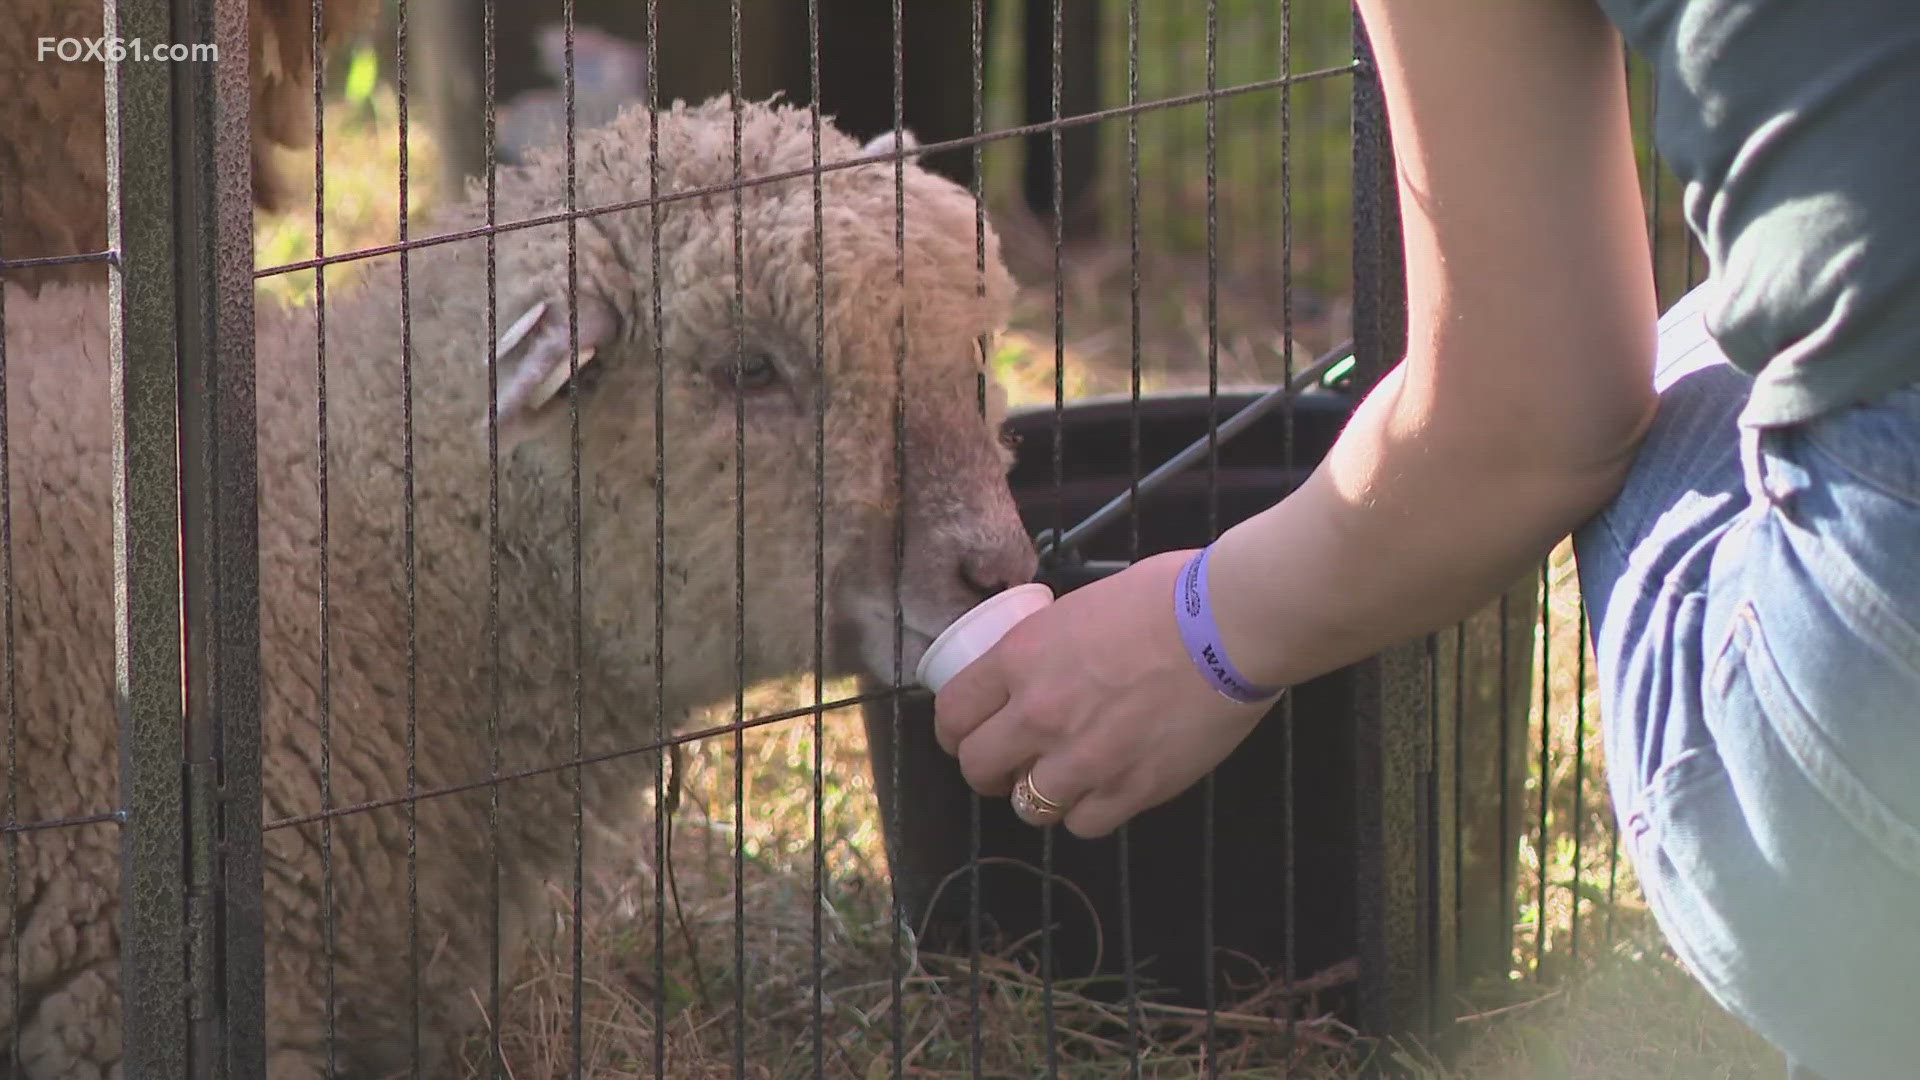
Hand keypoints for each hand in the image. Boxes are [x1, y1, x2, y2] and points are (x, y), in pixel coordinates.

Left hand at [932, 549, 1278, 837]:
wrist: (1231, 625)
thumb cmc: (1168, 596)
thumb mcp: (1082, 605)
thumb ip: (1050, 645)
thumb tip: (1043, 662)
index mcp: (1021, 658)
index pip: (952, 713)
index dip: (954, 731)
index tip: (967, 736)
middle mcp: (1040, 713)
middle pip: (978, 768)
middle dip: (988, 770)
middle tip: (1008, 765)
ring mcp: (1083, 758)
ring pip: (1028, 807)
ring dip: (1039, 795)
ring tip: (1061, 780)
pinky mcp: (1130, 789)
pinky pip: (1084, 824)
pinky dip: (1088, 812)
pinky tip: (1103, 791)